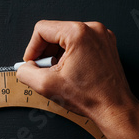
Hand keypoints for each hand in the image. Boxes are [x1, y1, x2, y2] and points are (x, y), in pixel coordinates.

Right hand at [16, 20, 138, 133]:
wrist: (114, 109)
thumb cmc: (89, 97)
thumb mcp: (46, 86)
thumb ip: (26, 73)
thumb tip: (23, 68)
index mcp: (78, 33)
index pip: (42, 29)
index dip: (32, 49)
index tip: (32, 64)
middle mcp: (93, 29)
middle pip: (55, 32)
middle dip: (46, 52)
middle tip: (45, 72)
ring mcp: (102, 36)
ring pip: (68, 37)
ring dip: (58, 54)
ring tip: (60, 73)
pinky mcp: (107, 44)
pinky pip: (82, 42)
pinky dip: (72, 55)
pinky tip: (73, 72)